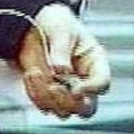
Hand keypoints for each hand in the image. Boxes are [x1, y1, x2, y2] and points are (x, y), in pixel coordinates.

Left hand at [17, 4, 110, 118]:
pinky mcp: (47, 93)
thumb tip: (61, 70)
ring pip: (63, 111)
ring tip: (36, 72)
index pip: (102, 83)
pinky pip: (43, 104)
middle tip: (55, 88)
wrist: (33, 23)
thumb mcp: (60, 30)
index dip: (91, 89)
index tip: (76, 88)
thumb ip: (61, 50)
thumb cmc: (55, 23)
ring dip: (48, 97)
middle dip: (71, 103)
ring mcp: (66, 90)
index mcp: (95, 62)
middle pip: (87, 109)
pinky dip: (34, 93)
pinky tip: (31, 73)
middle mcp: (84, 81)